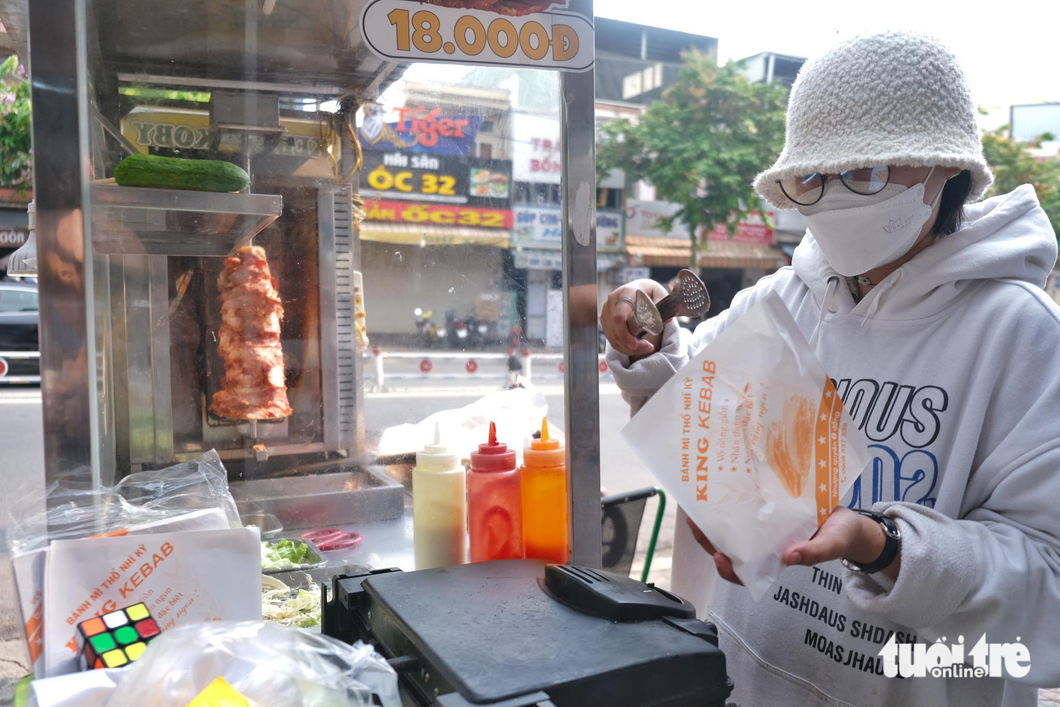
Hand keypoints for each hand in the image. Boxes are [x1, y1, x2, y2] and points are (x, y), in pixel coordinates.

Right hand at [601, 279, 669, 357]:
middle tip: (648, 347)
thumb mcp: (659, 293)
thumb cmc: (648, 292)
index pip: (619, 317)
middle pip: (616, 330)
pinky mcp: (605, 321)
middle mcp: (612, 302)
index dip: (625, 333)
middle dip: (631, 344)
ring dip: (629, 347)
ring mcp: (606, 312)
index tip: (635, 344)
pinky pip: (612, 339)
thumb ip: (664, 303)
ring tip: (645, 347)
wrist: (637, 290)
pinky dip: (624, 347)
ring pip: (613, 338)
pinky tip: (636, 346)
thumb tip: (667, 320)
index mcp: (625, 293)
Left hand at [688, 508, 899, 585]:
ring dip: (713, 517)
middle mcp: (762, 544)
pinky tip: (721, 483)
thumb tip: (790, 557)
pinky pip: (744, 506)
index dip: (727, 568)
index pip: (742, 571)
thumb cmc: (840, 536)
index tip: (719, 557)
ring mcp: (762, 526)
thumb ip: (814, 552)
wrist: (849, 519)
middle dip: (707, 537)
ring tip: (699, 500)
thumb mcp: (832, 545)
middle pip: (727, 546)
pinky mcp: (766, 507)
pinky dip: (731, 498)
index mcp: (773, 559)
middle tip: (694, 520)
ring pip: (731, 527)